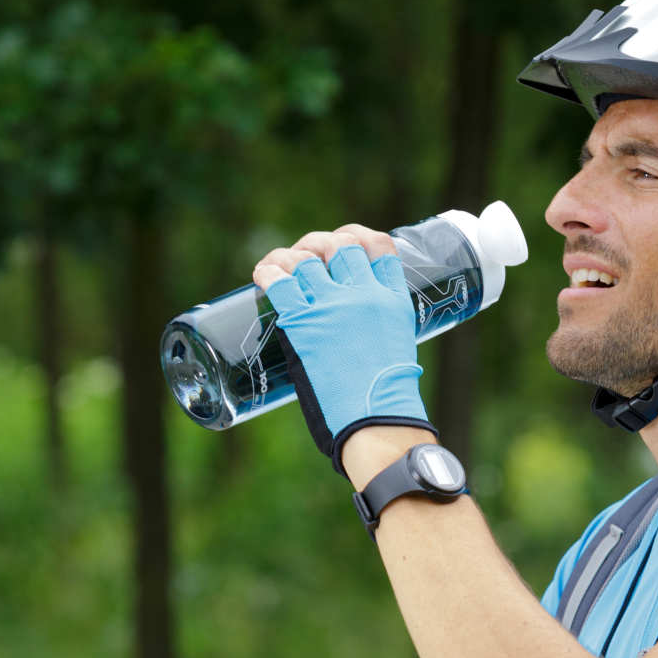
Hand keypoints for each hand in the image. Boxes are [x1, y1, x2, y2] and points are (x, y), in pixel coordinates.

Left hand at [253, 225, 434, 473]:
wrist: (376, 421)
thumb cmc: (386, 400)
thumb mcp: (396, 350)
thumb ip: (376, 331)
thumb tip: (350, 336)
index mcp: (393, 300)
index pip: (381, 246)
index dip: (361, 237)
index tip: (348, 243)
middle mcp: (365, 294)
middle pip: (342, 244)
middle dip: (323, 243)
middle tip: (311, 257)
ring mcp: (333, 305)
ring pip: (307, 257)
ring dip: (292, 255)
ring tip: (283, 264)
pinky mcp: (304, 321)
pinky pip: (279, 280)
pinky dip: (267, 270)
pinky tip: (262, 274)